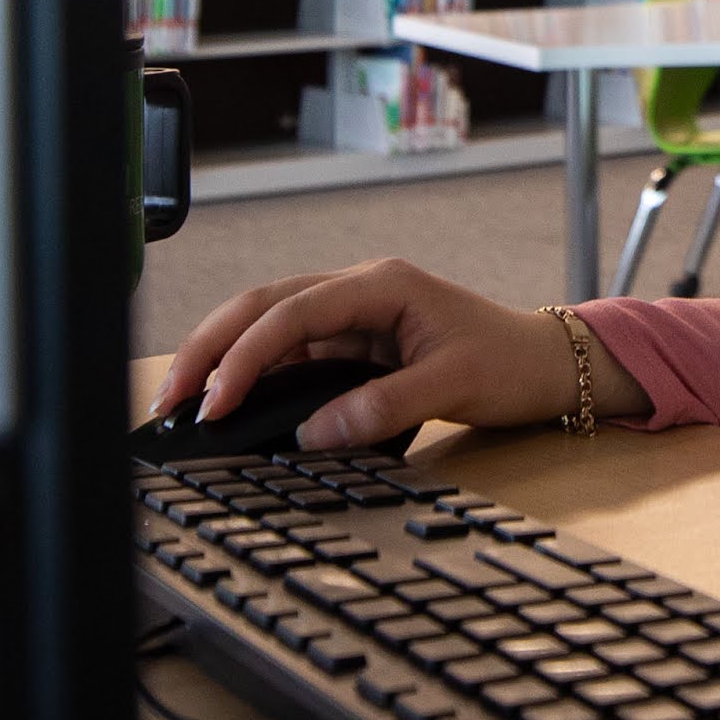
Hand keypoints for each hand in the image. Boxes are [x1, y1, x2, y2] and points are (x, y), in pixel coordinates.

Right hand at [161, 261, 650, 450]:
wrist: (549, 364)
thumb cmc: (510, 361)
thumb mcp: (453, 384)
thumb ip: (382, 408)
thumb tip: (313, 434)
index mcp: (381, 284)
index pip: (292, 311)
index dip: (245, 355)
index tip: (216, 401)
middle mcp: (358, 290)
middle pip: (262, 306)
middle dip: (211, 348)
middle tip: (170, 398)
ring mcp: (354, 316)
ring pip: (269, 327)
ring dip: (224, 360)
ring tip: (182, 402)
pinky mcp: (354, 344)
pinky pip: (290, 353)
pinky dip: (254, 375)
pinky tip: (227, 401)